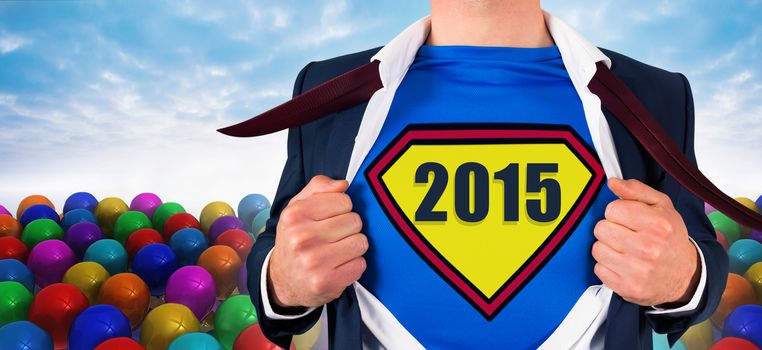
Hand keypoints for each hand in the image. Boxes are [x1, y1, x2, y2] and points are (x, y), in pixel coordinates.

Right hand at [268, 175, 367, 307]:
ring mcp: (314, 262)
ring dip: (353, 247)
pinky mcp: (327, 282)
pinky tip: (338, 266)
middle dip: (348, 228)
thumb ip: (318, 187)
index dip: (342, 209)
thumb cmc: (295, 239)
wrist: (282, 280)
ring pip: (361, 242)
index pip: (344, 201)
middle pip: (355, 221)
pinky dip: (354, 265)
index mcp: (295, 215)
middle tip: (333, 237)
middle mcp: (301, 238)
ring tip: (337, 251)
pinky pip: (360, 264)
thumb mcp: (298, 207)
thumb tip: (343, 185)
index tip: (331, 218)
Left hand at [592, 178, 699, 306]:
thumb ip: (636, 190)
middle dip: (611, 230)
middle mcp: (648, 248)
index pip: (612, 209)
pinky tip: (623, 265)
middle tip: (626, 235)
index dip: (618, 212)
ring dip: (607, 248)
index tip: (628, 219)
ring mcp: (637, 270)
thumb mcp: (662, 207)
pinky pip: (598, 268)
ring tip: (625, 250)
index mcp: (658, 224)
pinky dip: (607, 266)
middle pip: (601, 228)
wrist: (685, 276)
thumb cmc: (670, 238)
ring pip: (597, 248)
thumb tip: (612, 182)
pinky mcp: (627, 287)